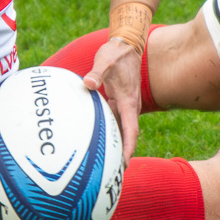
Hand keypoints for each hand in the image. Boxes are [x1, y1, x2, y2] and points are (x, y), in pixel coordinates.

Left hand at [84, 36, 142, 161]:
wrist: (127, 46)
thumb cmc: (115, 54)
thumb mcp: (104, 61)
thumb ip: (96, 73)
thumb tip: (88, 84)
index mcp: (128, 101)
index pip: (131, 130)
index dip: (128, 147)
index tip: (125, 163)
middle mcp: (130, 106)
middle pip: (129, 136)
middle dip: (124, 154)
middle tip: (115, 174)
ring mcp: (126, 105)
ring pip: (123, 130)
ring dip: (119, 146)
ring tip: (109, 165)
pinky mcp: (120, 103)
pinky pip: (117, 122)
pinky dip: (112, 134)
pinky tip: (102, 143)